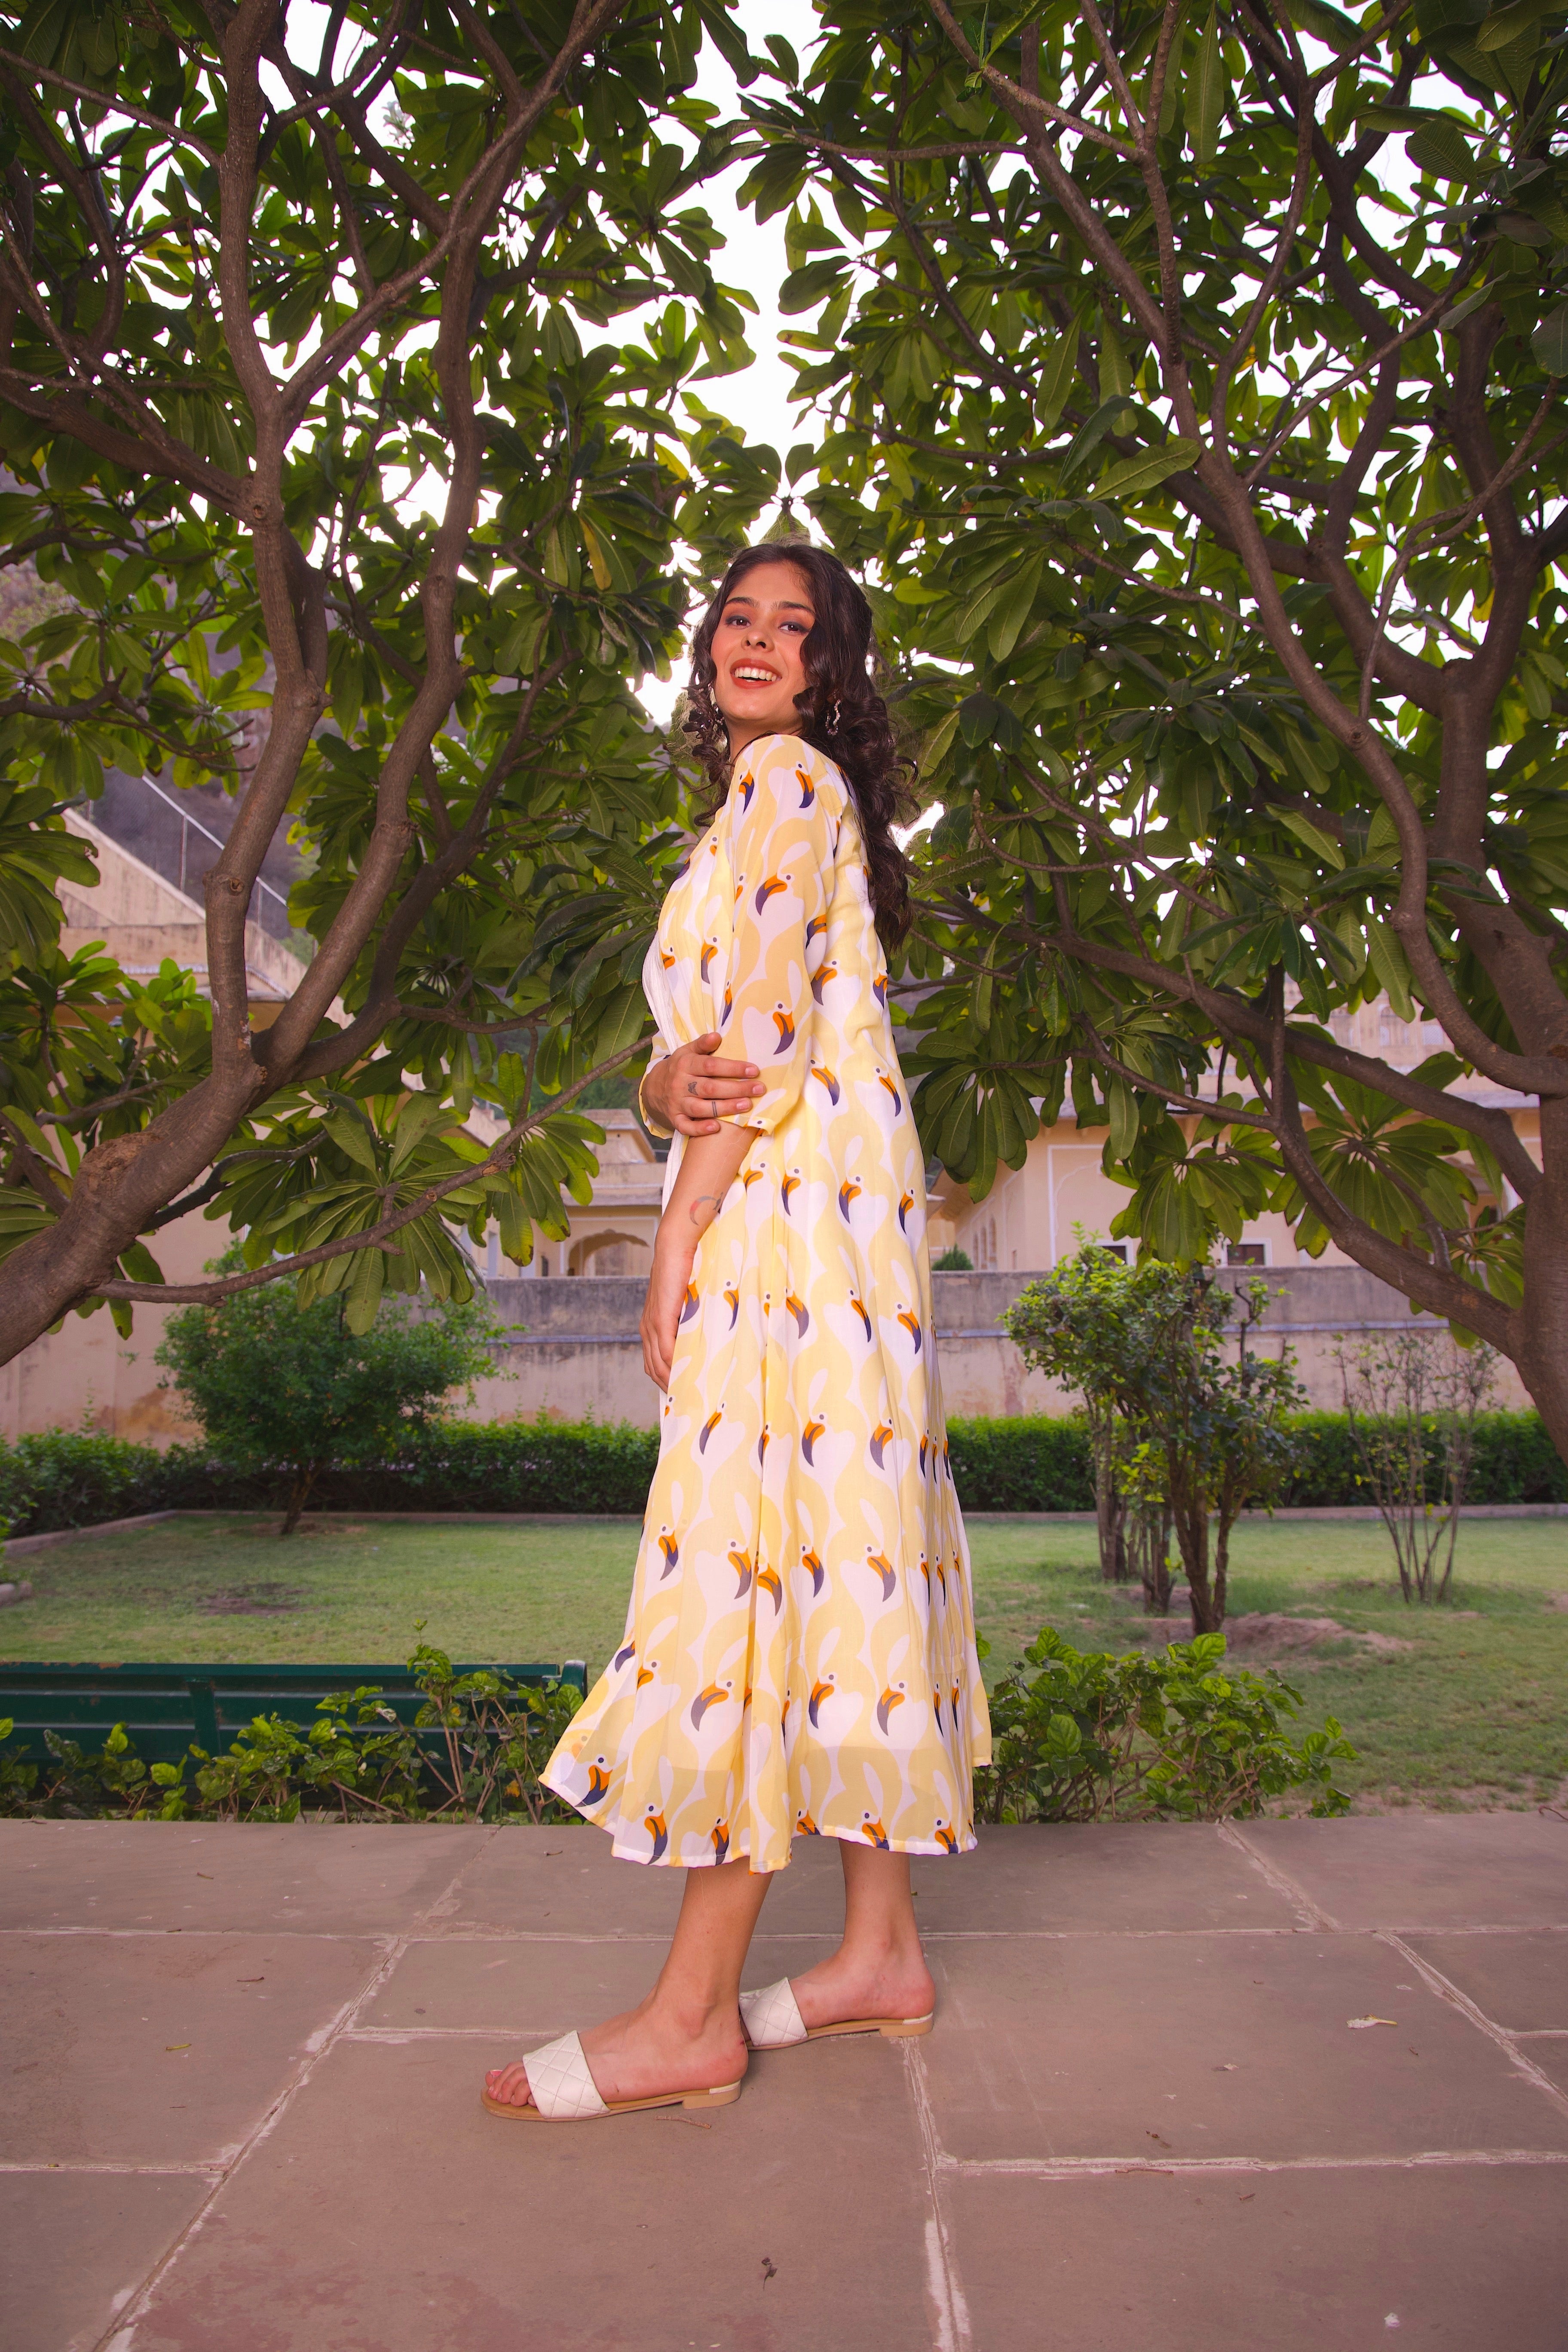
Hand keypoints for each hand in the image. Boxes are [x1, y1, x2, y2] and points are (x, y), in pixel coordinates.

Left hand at [640, 1229, 694, 1389]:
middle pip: (653, 1369)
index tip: (680, 1393)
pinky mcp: (661, 1318)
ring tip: (690, 1394)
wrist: (674, 1249)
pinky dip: (676, 1365)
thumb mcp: (683, 1305)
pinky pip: (667, 1350)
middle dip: (669, 1387)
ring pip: (659, 1364)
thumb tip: (701, 1340)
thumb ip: (686, 1323)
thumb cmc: (683, 1273)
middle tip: (688, 1401)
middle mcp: (647, 1330)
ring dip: (673, 1381)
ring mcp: (652, 1325)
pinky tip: (688, 1375)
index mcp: (649, 1328)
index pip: (652, 1364)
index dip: (664, 1381)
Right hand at [643, 1032, 763, 1135]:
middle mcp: (680, 1084)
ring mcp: (677, 1103)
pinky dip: (700, 1129)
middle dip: (736, 1088)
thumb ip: (702, 1044)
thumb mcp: (686, 1051)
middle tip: (759, 1089)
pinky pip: (686, 1127)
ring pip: (702, 1108)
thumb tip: (717, 1036)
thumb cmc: (679, 1068)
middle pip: (710, 1087)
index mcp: (685, 1064)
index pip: (711, 1065)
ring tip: (747, 1105)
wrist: (652, 1088)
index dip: (733, 1068)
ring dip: (725, 1107)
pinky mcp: (675, 1119)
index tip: (754, 1070)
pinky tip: (717, 1127)